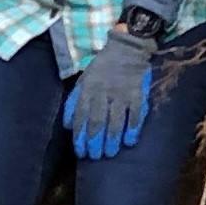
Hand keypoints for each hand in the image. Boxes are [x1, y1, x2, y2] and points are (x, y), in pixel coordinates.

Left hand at [62, 17, 161, 158]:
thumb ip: (74, 100)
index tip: (80, 151)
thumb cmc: (103, 66)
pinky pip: (135, 115)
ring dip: (112, 139)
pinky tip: (129, 142)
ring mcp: (121, 94)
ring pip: (115, 121)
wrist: (127, 48)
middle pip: (97, 122)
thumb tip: (67, 124)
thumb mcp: (83, 79)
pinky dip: (132, 129)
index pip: (81, 117)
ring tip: (110, 153)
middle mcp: (103, 93)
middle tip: (94, 156)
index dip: (80, 136)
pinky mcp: (137, 95)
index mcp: (88, 89)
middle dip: (94, 142)